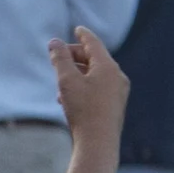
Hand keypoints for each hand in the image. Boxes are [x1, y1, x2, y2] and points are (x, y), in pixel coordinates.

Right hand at [51, 29, 128, 152]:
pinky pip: (97, 88)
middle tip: (57, 57)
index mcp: (109, 67)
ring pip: (95, 75)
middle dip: (75, 56)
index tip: (77, 29)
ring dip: (76, 74)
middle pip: (95, 59)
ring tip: (59, 81)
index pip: (94, 44)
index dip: (83, 36)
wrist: (98, 143)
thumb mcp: (66, 80)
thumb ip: (60, 58)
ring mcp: (118, 93)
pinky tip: (66, 98)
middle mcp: (118, 78)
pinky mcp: (114, 106)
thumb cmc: (83, 109)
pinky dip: (82, 86)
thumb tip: (55, 42)